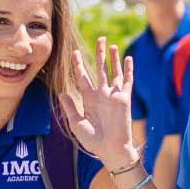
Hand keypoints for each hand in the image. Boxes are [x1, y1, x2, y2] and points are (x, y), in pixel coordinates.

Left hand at [58, 36, 137, 162]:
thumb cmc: (93, 141)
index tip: (74, 53)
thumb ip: (70, 108)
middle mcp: (101, 94)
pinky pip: (127, 81)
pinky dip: (128, 69)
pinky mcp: (124, 99)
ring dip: (112, 59)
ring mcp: (113, 96)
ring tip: (111, 45)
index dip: (79, 65)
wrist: (110, 149)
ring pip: (113, 72)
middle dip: (99, 54)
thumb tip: (61, 93)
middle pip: (99, 69)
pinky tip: (127, 58)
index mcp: (88, 99)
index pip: (83, 77)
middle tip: (99, 39)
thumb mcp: (77, 124)